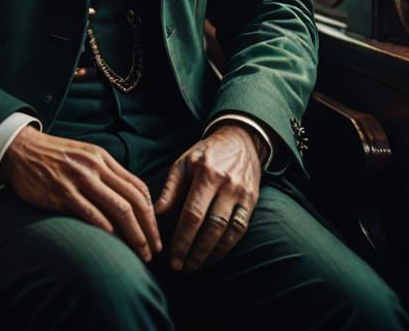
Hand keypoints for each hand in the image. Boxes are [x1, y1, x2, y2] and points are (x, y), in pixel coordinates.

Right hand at [0, 125, 161, 263]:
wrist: (21, 150)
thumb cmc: (54, 157)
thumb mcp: (84, 156)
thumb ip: (105, 173)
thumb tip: (127, 199)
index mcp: (103, 158)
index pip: (137, 186)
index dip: (151, 212)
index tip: (155, 232)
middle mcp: (95, 167)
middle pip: (133, 200)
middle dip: (148, 228)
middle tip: (154, 249)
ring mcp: (79, 179)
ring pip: (118, 208)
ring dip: (134, 235)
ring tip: (140, 253)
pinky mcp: (62, 193)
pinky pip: (91, 213)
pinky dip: (107, 230)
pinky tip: (114, 244)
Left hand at [154, 124, 260, 271]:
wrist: (240, 140)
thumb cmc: (206, 153)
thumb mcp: (183, 163)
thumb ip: (170, 189)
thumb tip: (156, 214)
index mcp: (206, 173)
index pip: (192, 214)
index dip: (182, 240)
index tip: (173, 258)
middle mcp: (226, 184)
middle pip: (211, 227)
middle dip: (195, 252)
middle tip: (182, 268)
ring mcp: (242, 193)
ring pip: (228, 232)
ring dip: (211, 254)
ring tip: (196, 265)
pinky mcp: (252, 200)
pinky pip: (241, 229)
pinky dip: (227, 246)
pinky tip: (214, 255)